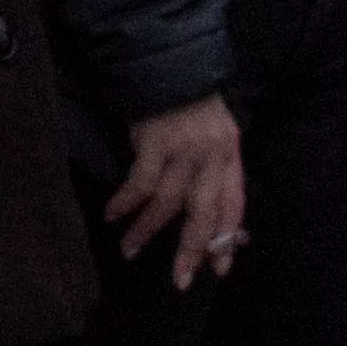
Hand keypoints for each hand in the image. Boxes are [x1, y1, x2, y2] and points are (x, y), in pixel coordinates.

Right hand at [103, 94, 247, 287]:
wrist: (170, 65)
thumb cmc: (191, 105)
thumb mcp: (216, 137)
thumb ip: (212, 173)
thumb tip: (207, 219)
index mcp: (229, 157)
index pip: (233, 206)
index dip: (226, 240)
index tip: (218, 269)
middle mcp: (211, 157)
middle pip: (203, 213)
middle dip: (190, 250)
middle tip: (178, 280)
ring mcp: (183, 150)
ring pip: (167, 203)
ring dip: (146, 230)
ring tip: (129, 250)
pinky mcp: (155, 142)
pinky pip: (141, 183)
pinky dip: (126, 202)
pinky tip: (113, 215)